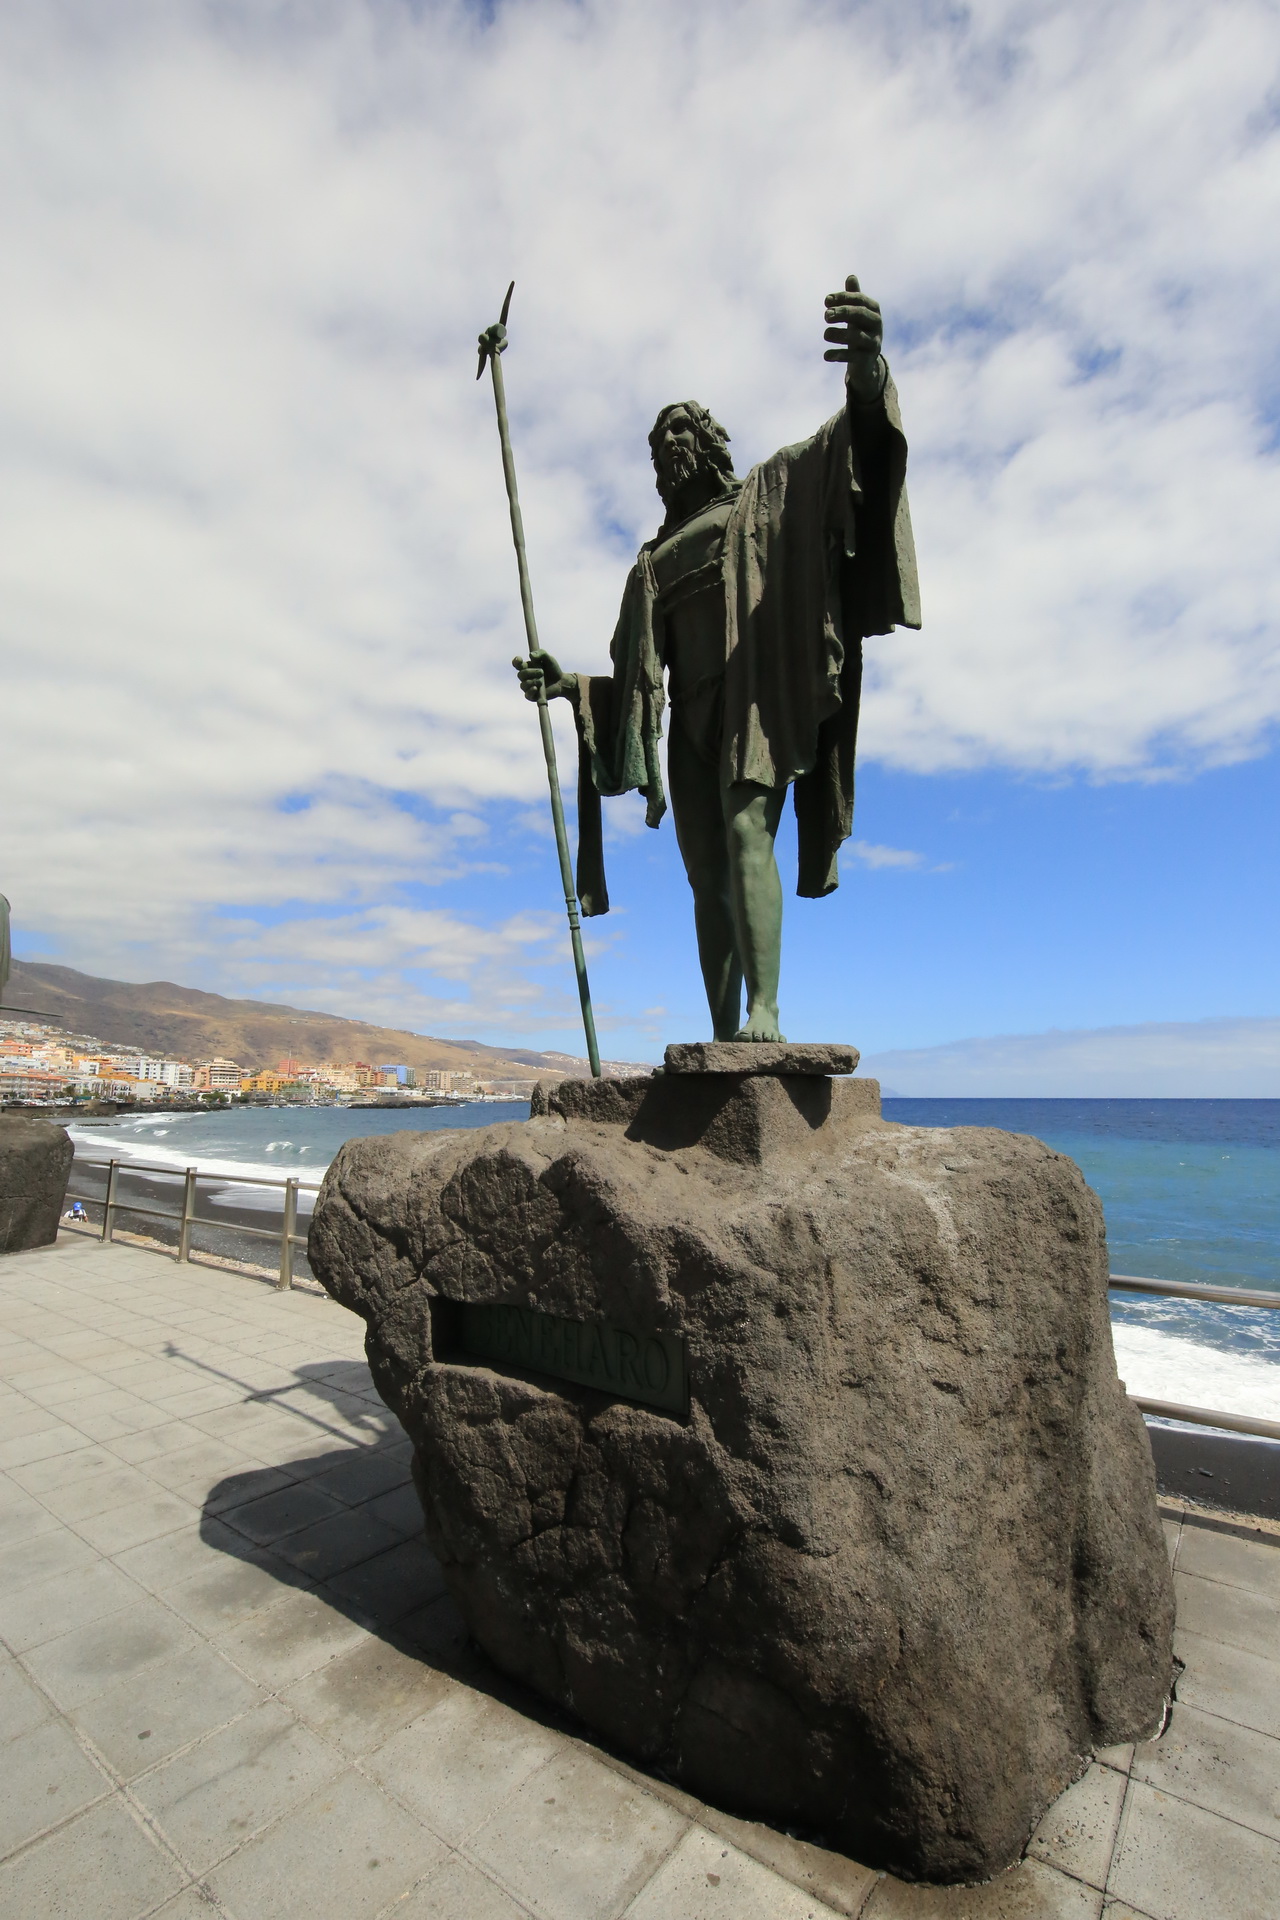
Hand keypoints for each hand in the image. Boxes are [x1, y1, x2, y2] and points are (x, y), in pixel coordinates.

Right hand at [512, 650, 578, 704]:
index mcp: (527, 667)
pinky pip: (527, 695)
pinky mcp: (533, 696)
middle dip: (530, 672)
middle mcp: (526, 677)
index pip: (517, 664)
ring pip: (523, 685)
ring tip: (541, 681)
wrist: (561, 682)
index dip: (516, 661)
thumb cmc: (553, 669)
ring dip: (532, 682)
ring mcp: (528, 687)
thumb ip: (541, 654)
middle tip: (542, 672)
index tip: (520, 659)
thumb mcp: (549, 659)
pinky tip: (536, 688)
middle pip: (521, 674)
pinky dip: (531, 691)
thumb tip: (531, 655)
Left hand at [824, 275, 884, 402]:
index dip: (843, 298)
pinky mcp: (868, 359)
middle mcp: (877, 324)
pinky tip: (825, 356)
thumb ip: (853, 297)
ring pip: (856, 336)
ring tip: (825, 334)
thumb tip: (851, 276)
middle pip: (860, 314)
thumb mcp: (856, 314)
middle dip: (842, 312)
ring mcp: (874, 342)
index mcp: (874, 310)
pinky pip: (853, 357)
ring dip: (838, 334)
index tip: (826, 301)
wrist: (866, 362)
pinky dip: (838, 355)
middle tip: (825, 316)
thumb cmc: (859, 331)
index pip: (859, 299)